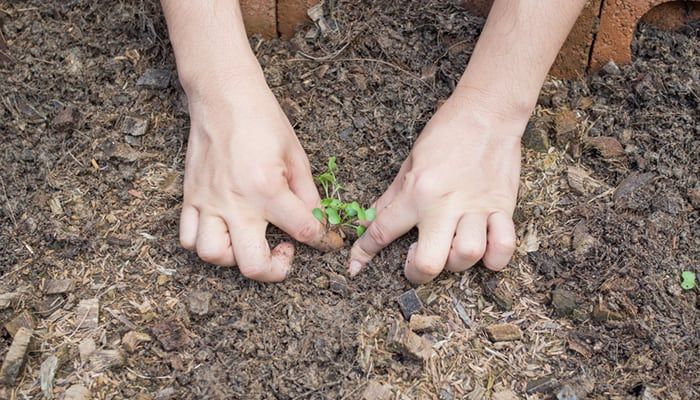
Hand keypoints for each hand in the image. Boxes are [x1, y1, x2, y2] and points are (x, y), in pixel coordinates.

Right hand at [180, 72, 340, 281]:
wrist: (223, 96)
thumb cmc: (262, 120)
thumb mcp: (296, 155)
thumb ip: (308, 195)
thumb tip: (319, 223)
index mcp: (267, 188)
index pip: (304, 232)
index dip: (323, 240)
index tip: (327, 240)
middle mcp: (236, 202)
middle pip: (252, 264)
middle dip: (275, 270)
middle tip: (285, 254)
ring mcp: (209, 202)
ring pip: (213, 256)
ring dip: (236, 258)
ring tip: (251, 241)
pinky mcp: (190, 197)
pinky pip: (188, 238)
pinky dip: (205, 244)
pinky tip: (225, 232)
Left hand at [347, 89, 523, 283]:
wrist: (487, 112)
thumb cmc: (445, 133)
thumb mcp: (409, 163)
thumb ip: (391, 197)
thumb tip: (370, 220)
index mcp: (417, 191)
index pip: (382, 231)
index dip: (364, 253)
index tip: (355, 266)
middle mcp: (445, 205)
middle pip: (429, 263)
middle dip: (417, 274)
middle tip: (415, 264)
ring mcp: (477, 208)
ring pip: (466, 257)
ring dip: (455, 261)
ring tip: (450, 248)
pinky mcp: (503, 207)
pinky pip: (503, 248)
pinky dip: (494, 257)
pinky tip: (484, 249)